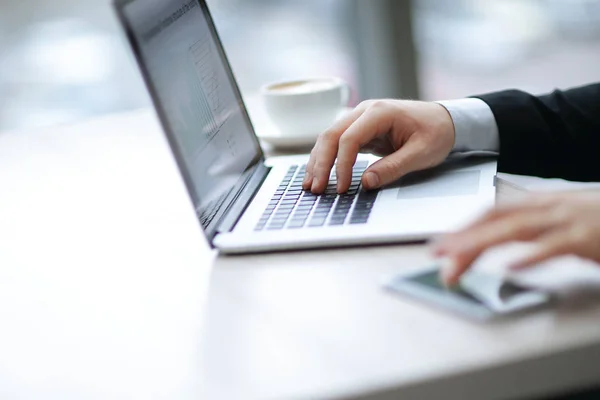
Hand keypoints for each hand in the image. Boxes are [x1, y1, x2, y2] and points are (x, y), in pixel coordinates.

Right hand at [302, 100, 454, 192]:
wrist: (446, 120)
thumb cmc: (437, 133)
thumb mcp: (421, 153)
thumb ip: (393, 168)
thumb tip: (366, 183)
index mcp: (380, 112)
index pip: (349, 138)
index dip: (342, 165)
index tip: (342, 187)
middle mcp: (364, 111)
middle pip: (331, 135)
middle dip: (321, 164)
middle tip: (316, 189)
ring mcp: (359, 119)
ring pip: (328, 139)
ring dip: (318, 162)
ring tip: (310, 186)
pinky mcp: (359, 130)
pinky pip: (336, 144)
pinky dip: (326, 159)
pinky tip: (318, 175)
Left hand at [434, 192, 599, 285]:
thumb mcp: (560, 221)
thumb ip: (532, 230)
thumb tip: (501, 244)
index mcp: (539, 203)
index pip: (492, 212)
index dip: (464, 226)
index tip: (442, 244)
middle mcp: (548, 207)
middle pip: (495, 220)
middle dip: (462, 238)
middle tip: (436, 256)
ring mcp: (566, 220)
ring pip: (515, 230)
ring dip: (480, 245)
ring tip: (456, 262)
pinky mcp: (586, 237)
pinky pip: (554, 247)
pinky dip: (531, 257)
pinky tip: (510, 268)